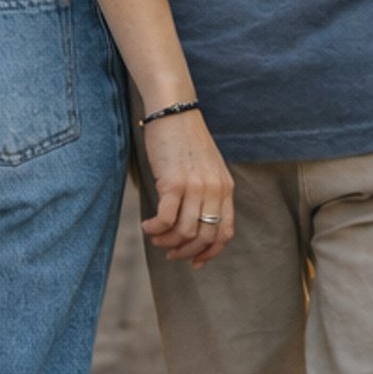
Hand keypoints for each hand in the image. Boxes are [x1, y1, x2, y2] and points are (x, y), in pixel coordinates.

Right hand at [139, 111, 234, 265]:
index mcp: (225, 188)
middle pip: (205, 237)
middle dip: (186, 252)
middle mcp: (215, 190)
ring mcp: (196, 187)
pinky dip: (155, 229)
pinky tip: (147, 225)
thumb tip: (194, 222)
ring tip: (155, 238)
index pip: (225, 232)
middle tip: (169, 252)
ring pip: (184, 232)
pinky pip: (166, 219)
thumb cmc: (185, 140)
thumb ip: (207, 193)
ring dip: (167, 242)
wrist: (174, 112)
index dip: (210, 252)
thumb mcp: (207, 168)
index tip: (195, 261)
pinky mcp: (174, 183)